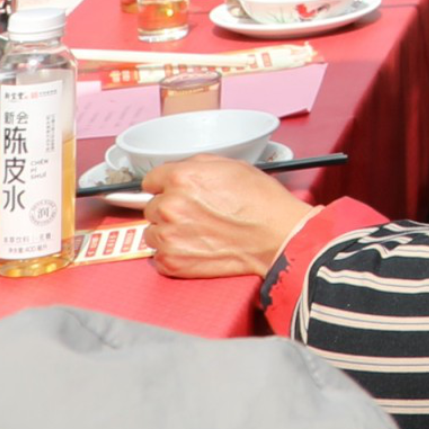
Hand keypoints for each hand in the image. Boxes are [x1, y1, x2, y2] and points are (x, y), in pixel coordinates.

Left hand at [140, 155, 319, 280]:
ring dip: (168, 232)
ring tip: (196, 232)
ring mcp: (168, 236)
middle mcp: (170, 206)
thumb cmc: (262, 202)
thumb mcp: (233, 166)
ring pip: (152, 232)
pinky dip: (173, 253)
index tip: (170, 191)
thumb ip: (197, 166)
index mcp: (182, 178)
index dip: (164, 185)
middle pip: (151, 206)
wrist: (277, 236)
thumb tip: (179, 172)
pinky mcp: (172, 262)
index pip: (151, 180)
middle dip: (170, 209)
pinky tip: (195, 247)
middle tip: (195, 213)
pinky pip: (158, 256)